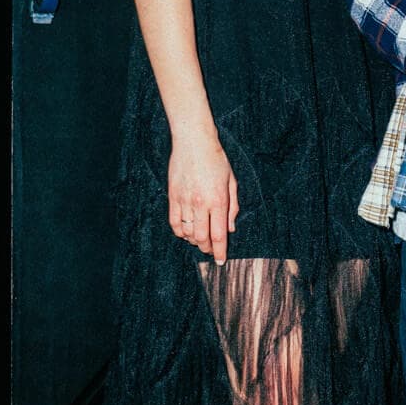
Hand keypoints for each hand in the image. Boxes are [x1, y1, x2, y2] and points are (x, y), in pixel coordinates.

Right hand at [169, 131, 238, 262]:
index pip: (219, 235)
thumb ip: (232, 208)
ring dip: (194, 241)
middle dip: (207, 249)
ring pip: (187, 232)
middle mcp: (200, 204)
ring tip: (199, 240)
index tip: (220, 261)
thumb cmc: (216, 161)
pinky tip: (185, 232)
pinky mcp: (172, 196)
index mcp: (218, 201)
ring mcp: (184, 201)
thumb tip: (230, 229)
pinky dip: (179, 232)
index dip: (219, 252)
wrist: (194, 143)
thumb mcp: (231, 183)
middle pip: (202, 237)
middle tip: (210, 251)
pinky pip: (174, 222)